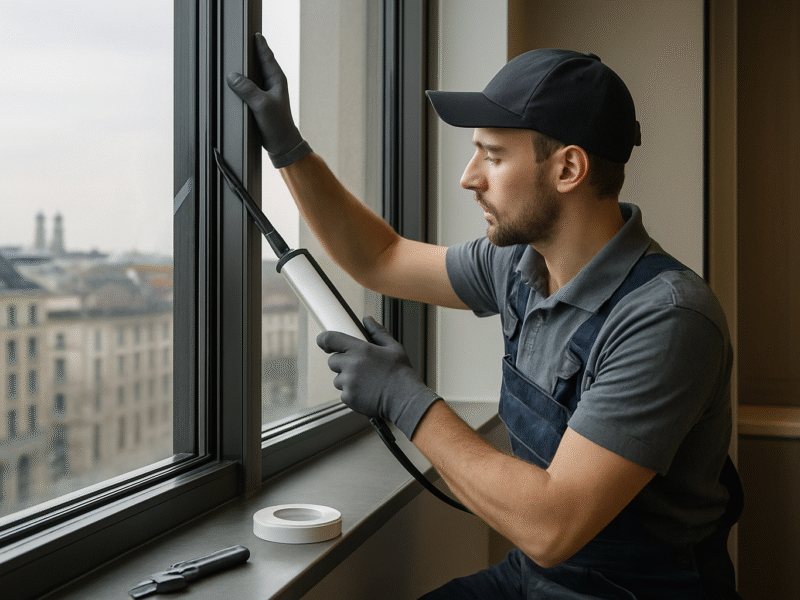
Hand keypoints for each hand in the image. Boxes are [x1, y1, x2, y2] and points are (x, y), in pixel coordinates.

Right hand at [226, 33, 311, 167]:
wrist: (282, 145)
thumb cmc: (277, 125)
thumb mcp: (261, 105)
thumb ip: (247, 89)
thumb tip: (232, 75)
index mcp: (277, 79)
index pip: (266, 55)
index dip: (259, 43)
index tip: (252, 32)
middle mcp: (271, 83)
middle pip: (258, 62)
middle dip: (249, 52)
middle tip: (237, 41)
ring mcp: (265, 92)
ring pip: (252, 75)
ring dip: (243, 68)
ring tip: (231, 58)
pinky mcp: (258, 102)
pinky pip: (247, 87)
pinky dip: (240, 83)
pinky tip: (231, 82)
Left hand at [317, 317, 441, 439]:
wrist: (405, 399)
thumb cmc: (401, 373)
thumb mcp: (393, 347)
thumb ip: (377, 332)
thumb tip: (367, 320)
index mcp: (360, 349)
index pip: (330, 339)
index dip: (324, 340)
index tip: (324, 343)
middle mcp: (351, 365)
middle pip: (333, 361)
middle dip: (343, 364)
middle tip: (361, 369)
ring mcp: (348, 382)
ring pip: (338, 379)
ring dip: (348, 380)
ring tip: (367, 383)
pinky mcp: (348, 398)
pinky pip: (344, 394)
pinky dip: (352, 394)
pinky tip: (368, 393)